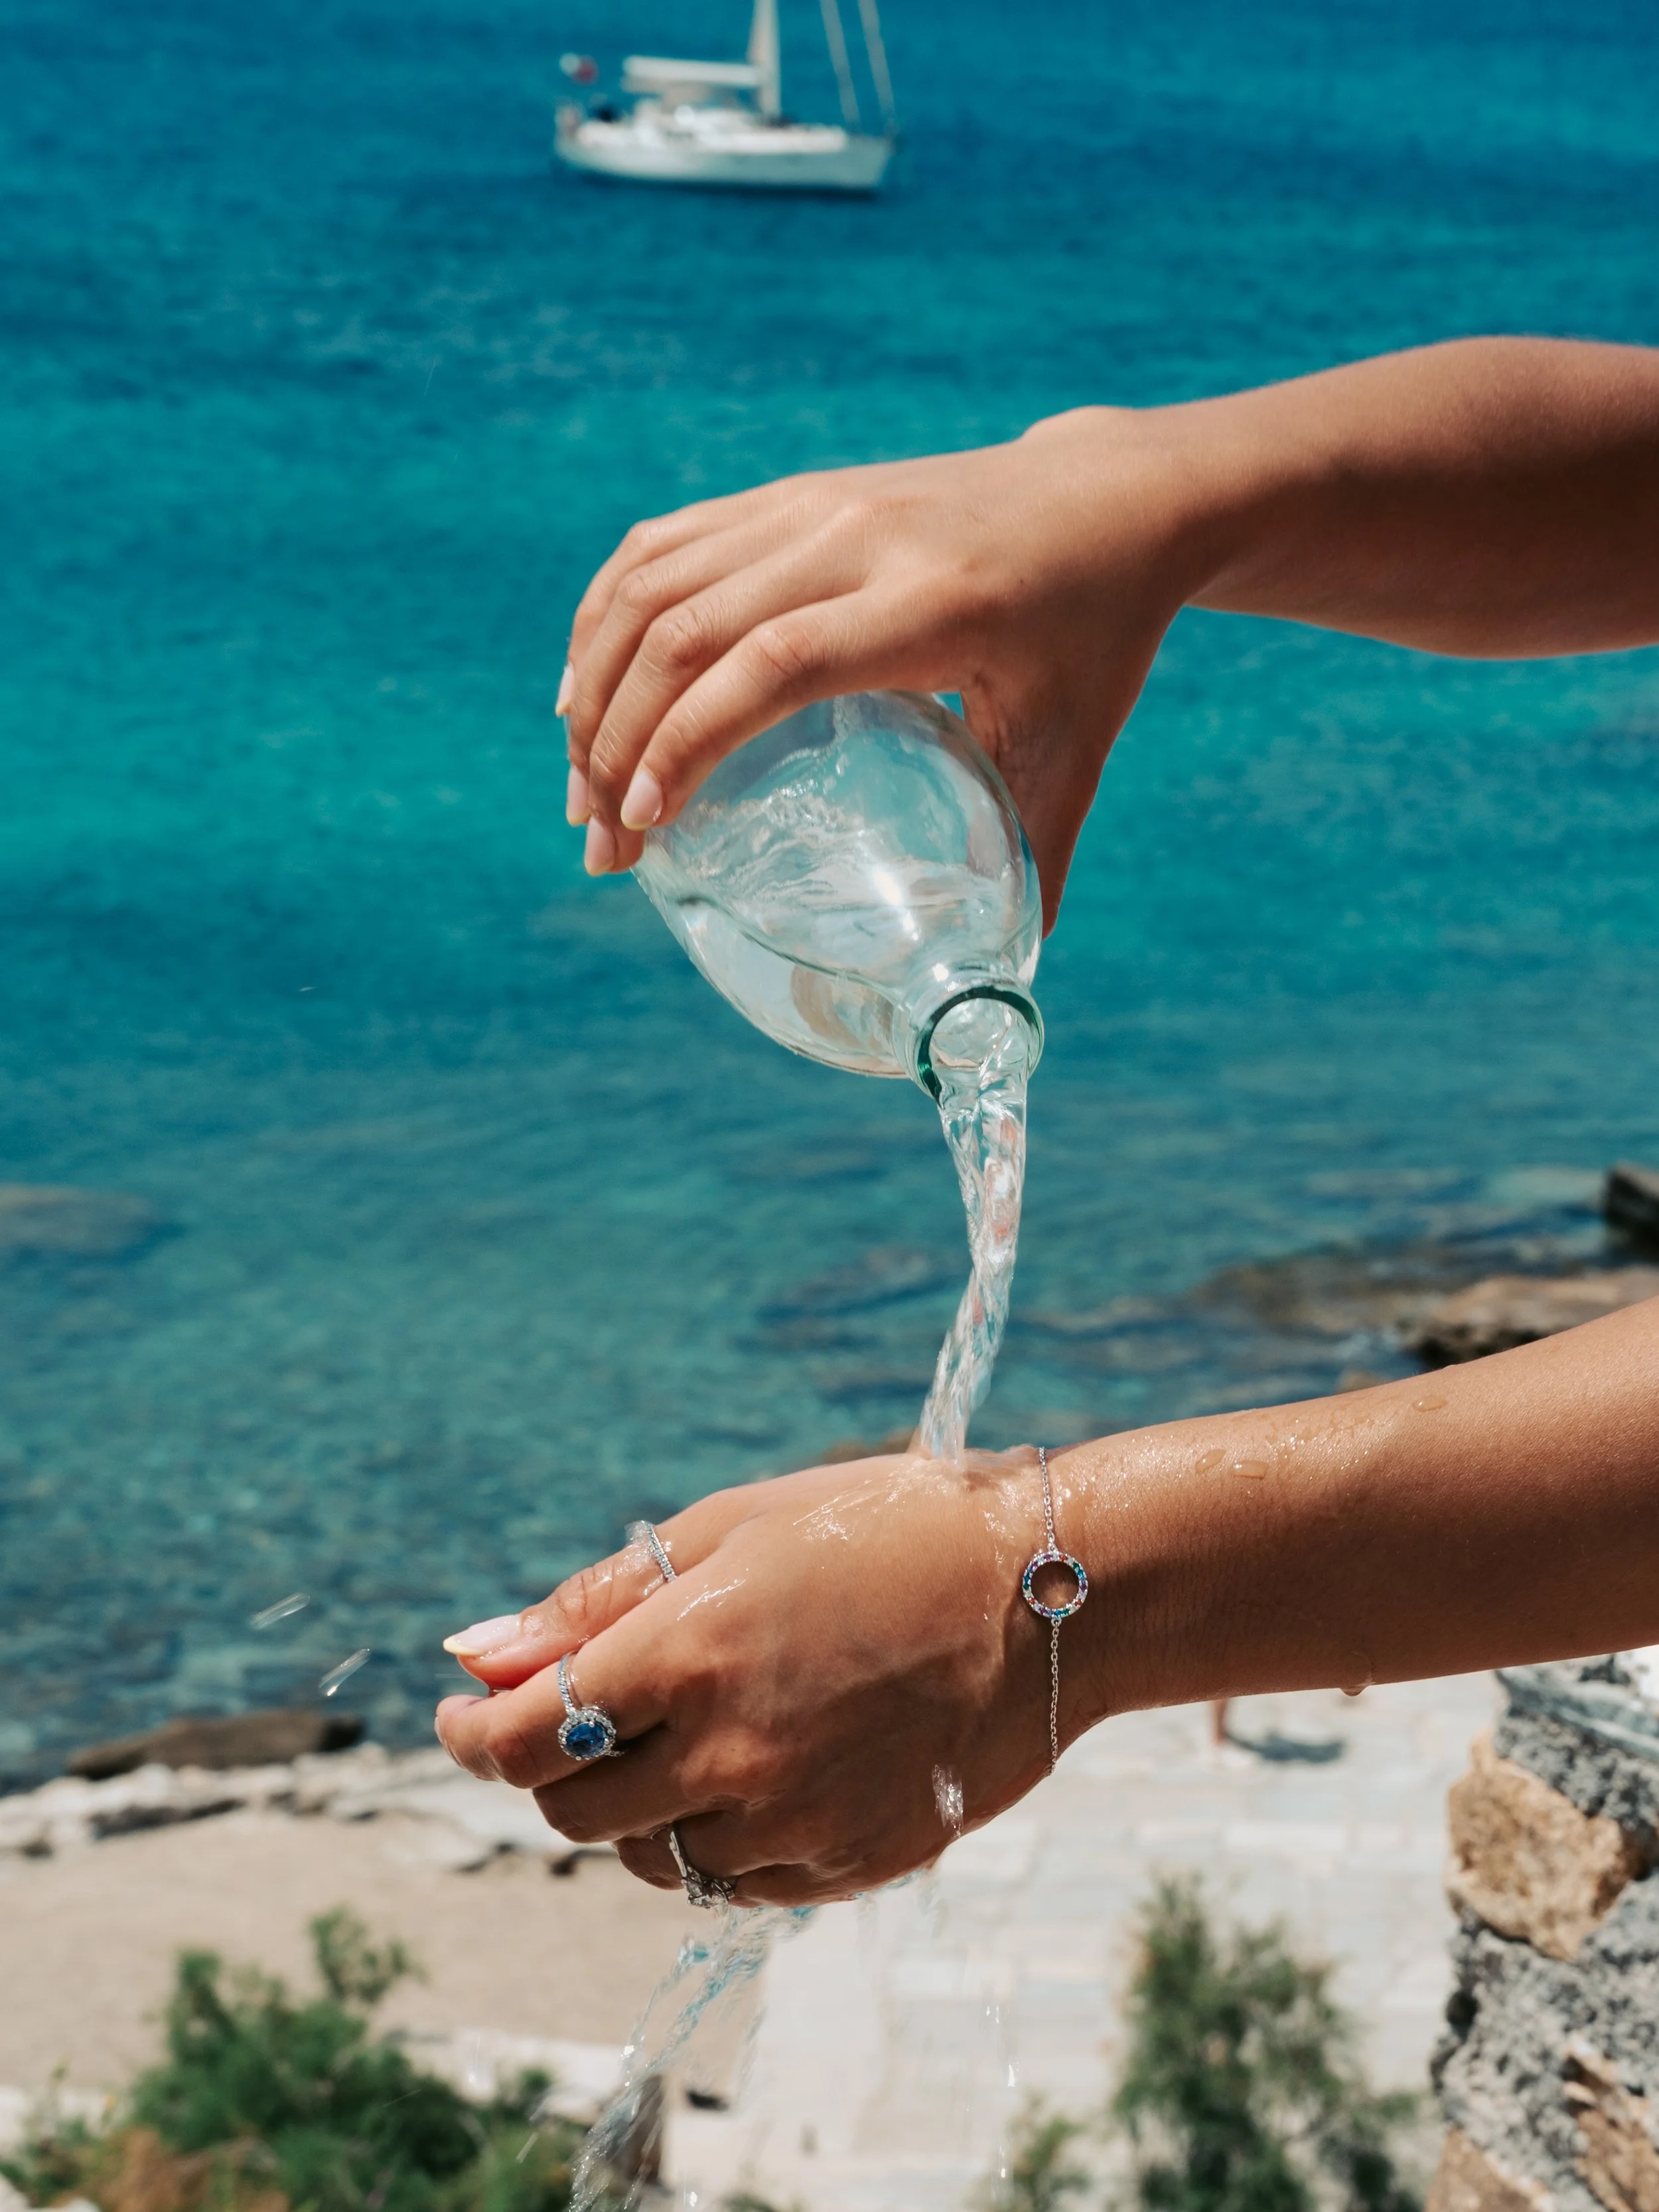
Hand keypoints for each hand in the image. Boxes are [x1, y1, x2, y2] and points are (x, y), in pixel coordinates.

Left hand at [434, 1449, 1069, 1904]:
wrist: (1048, 1598)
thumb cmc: (885, 1531)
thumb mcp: (735, 1528)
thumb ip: (598, 1600)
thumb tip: (475, 1652)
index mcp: (689, 1654)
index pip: (520, 1739)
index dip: (468, 1735)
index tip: (459, 1718)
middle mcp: (729, 1756)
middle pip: (570, 1809)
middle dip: (547, 1767)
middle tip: (580, 1717)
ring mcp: (792, 1823)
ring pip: (647, 1857)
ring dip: (636, 1806)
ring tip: (690, 1733)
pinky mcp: (846, 1866)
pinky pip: (732, 1883)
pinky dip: (715, 1839)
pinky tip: (758, 1772)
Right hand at [560, 409, 1207, 928]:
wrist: (1107, 497)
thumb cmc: (1096, 635)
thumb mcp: (1077, 746)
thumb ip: (1035, 855)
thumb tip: (1002, 978)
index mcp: (930, 602)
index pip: (774, 663)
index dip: (690, 741)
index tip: (647, 828)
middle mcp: (855, 536)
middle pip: (688, 626)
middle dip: (618, 742)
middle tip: (601, 846)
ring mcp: (811, 502)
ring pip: (655, 583)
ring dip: (595, 687)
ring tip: (582, 789)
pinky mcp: (787, 493)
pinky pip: (661, 546)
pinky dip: (604, 620)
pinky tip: (582, 694)